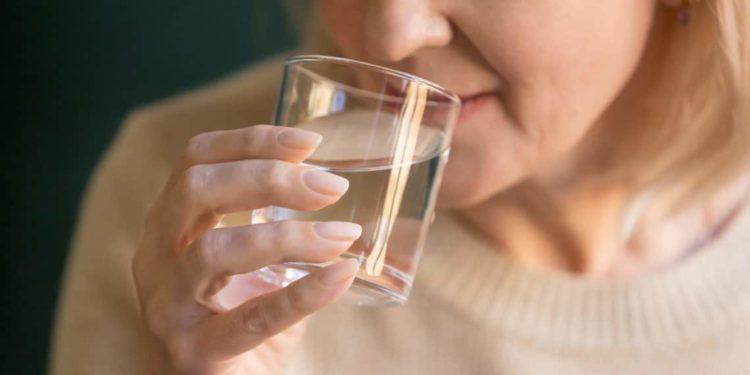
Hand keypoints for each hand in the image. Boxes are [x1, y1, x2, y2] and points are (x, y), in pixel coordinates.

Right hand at [132, 125, 360, 373]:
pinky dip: (303, 293)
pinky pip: (251, 318)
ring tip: (343, 234)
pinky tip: (342, 275)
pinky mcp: (193, 352)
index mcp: (168, 225)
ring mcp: (167, 308)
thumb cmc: (240, 315)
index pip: (196, 160)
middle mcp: (155, 259)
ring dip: (290, 235)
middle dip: (269, 177)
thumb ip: (275, 219)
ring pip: (215, 251)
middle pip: (196, 190)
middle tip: (332, 186)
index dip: (251, 141)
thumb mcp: (251, 258)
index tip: (310, 143)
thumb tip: (334, 179)